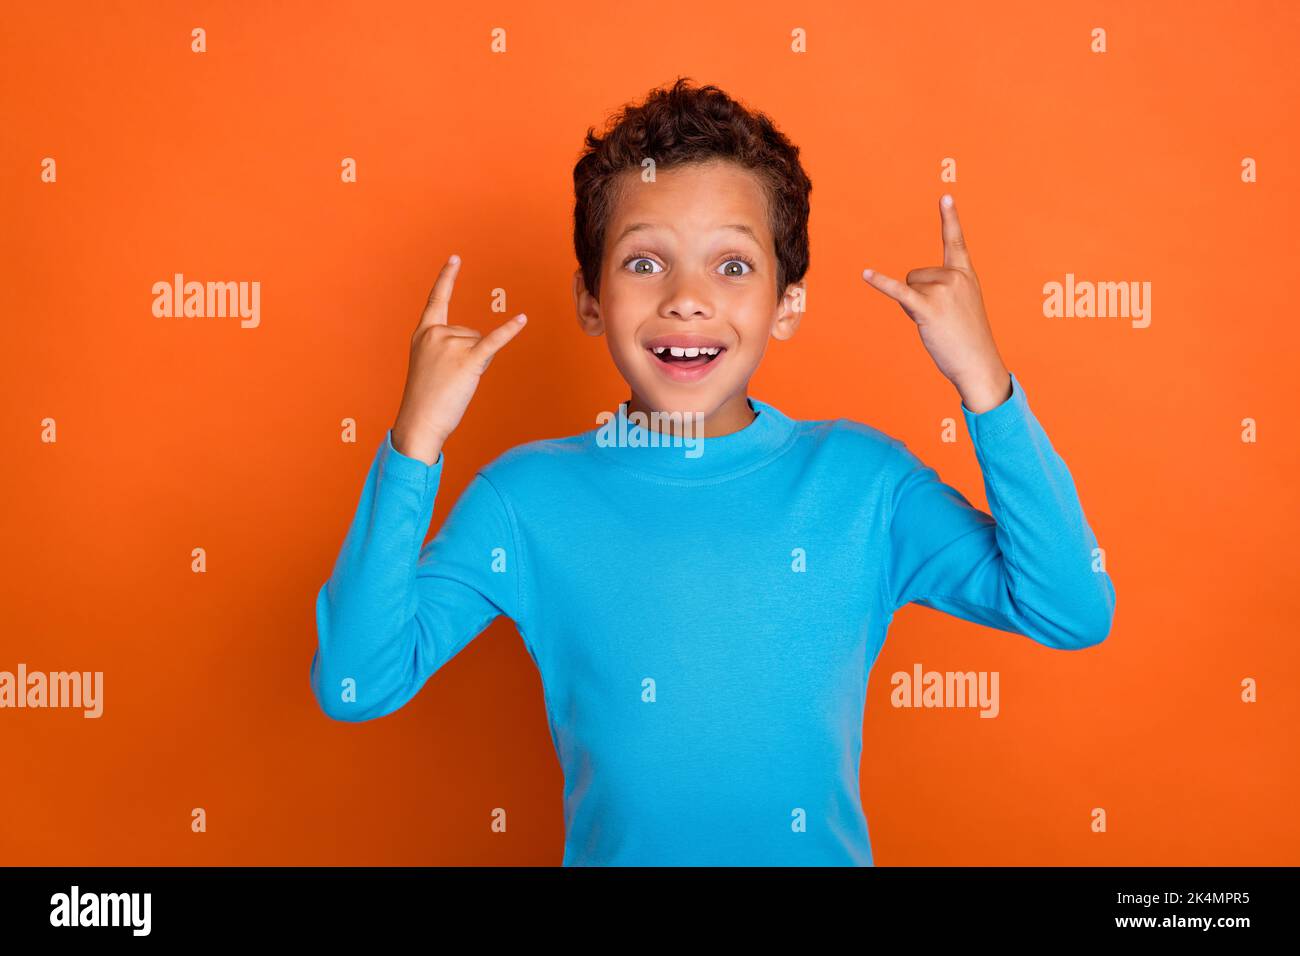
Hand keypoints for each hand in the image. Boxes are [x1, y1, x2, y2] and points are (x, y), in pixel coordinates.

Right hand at [391, 255, 527, 463]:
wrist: (419, 422)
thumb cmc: (425, 398)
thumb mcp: (429, 364)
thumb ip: (448, 346)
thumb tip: (478, 341)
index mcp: (423, 333)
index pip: (437, 299)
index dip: (447, 278)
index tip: (455, 259)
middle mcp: (436, 334)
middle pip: (472, 333)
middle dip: (469, 355)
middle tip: (450, 378)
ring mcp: (451, 345)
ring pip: (481, 344)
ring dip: (477, 364)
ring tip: (457, 382)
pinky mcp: (468, 360)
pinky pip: (493, 341)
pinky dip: (509, 331)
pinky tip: (522, 319)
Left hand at [861, 195, 1010, 413]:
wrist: (979, 363)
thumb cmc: (968, 338)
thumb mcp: (962, 305)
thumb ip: (943, 288)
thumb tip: (908, 288)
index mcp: (966, 274)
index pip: (956, 241)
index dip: (950, 219)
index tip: (945, 196)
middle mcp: (955, 277)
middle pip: (916, 274)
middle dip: (919, 296)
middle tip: (941, 318)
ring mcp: (943, 291)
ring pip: (907, 287)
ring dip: (913, 307)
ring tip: (935, 323)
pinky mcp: (928, 308)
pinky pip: (899, 291)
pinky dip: (881, 283)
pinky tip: (865, 274)